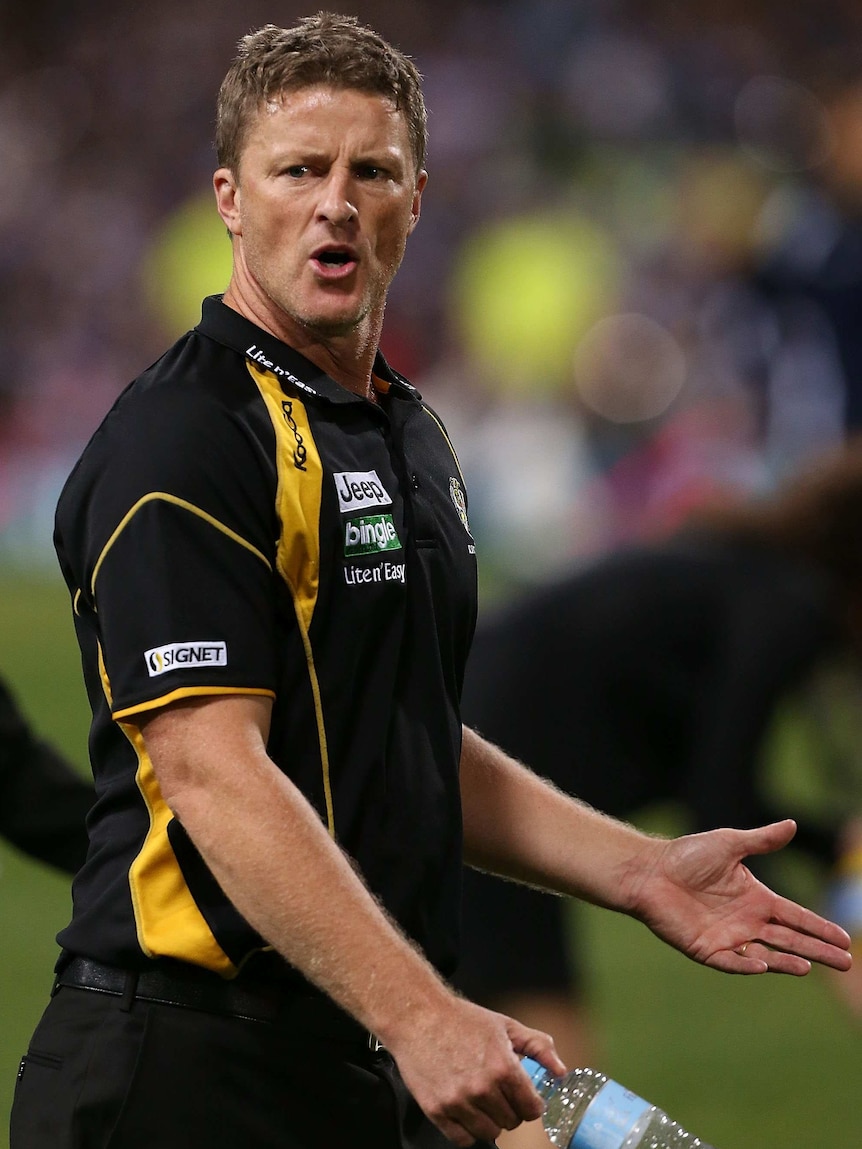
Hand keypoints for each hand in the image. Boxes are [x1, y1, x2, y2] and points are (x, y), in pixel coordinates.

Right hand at [383, 992, 565, 1146]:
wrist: (418, 1016)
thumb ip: (538, 1047)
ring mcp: (458, 1101)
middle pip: (511, 1122)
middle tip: (497, 1091)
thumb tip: (561, 1071)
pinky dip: (465, 1129)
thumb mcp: (505, 1025)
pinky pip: (462, 1139)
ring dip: (488, 1119)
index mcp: (503, 1067)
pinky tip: (464, 1108)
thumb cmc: (462, 1019)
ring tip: (479, 1098)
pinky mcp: (437, 1110)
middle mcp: (482, 1088)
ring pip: (489, 1133)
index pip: (532, 1109)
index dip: (530, 1103)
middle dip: (509, 1108)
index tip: (523, 1097)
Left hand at [630, 819, 852, 975]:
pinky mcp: (706, 949)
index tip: (844, 938)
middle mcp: (747, 921)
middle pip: (790, 939)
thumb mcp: (729, 844)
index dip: (820, 927)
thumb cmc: (687, 855)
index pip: (796, 916)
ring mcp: (728, 938)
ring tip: (810, 966)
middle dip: (818, 950)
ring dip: (788, 961)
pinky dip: (747, 964)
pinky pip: (731, 962)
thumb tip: (792, 824)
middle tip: (846, 962)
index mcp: (756, 899)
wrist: (650, 871)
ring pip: (767, 954)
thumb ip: (761, 840)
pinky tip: (763, 963)